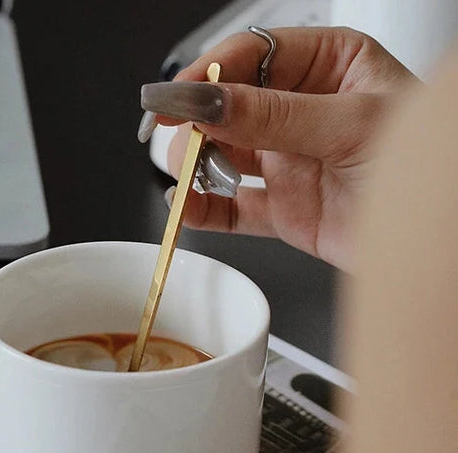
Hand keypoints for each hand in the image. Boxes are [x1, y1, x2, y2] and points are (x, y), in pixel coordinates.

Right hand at [139, 27, 416, 270]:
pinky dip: (204, 210)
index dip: (206, 74)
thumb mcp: (351, 126)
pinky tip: (187, 209)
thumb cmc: (427, 169)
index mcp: (327, 66)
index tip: (174, 97)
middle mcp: (301, 110)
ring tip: (191, 177)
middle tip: (182, 140)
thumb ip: (273, 116)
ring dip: (196, 166)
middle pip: (226, 106)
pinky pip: (230, 208)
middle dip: (196, 123)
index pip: (251, 56)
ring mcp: (286, 160)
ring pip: (221, 155)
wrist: (436, 244)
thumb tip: (209, 102)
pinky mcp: (280, 207)